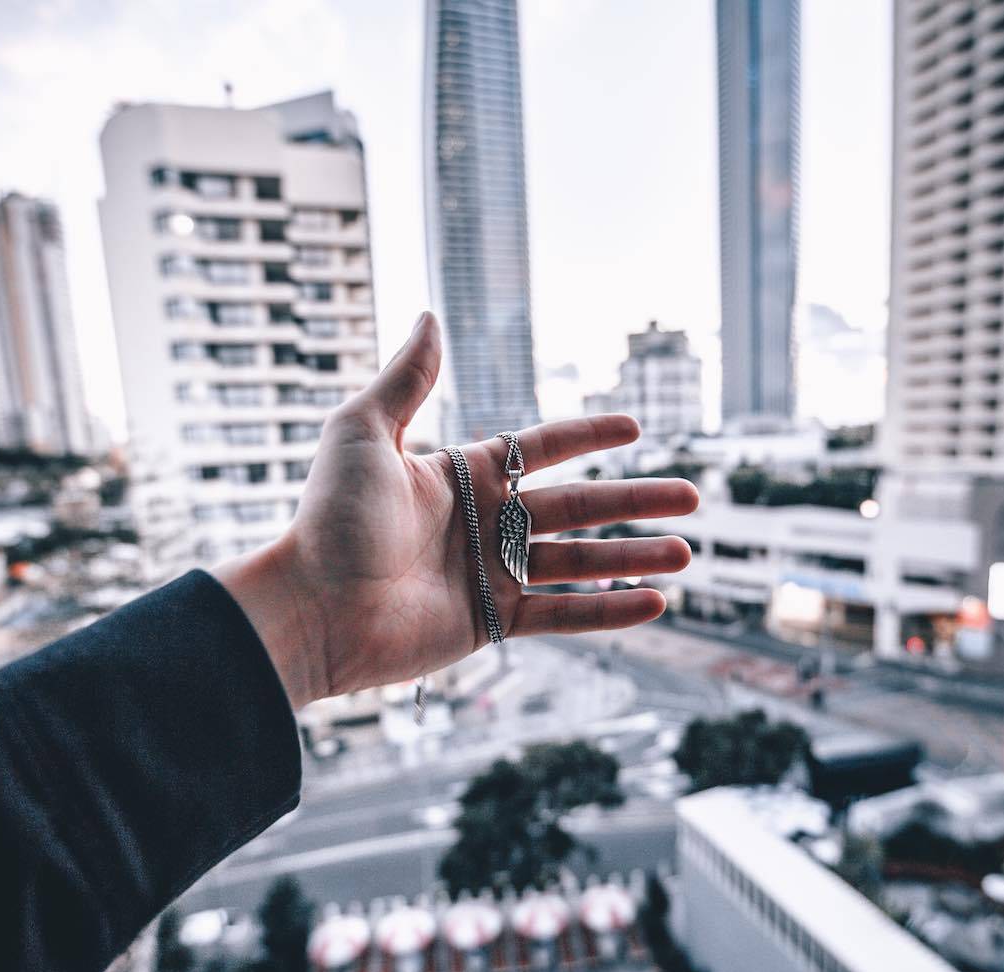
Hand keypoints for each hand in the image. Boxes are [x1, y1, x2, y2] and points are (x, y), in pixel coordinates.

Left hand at [215, 313, 698, 706]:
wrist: (313, 607)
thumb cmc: (332, 517)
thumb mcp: (363, 432)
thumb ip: (407, 378)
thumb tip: (430, 316)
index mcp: (463, 474)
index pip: (541, 448)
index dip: (588, 434)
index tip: (635, 425)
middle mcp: (484, 523)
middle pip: (577, 506)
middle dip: (635, 501)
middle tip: (690, 498)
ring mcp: (491, 575)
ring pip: (579, 563)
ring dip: (633, 557)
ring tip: (685, 554)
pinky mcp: (491, 623)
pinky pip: (561, 615)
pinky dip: (607, 611)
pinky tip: (653, 604)